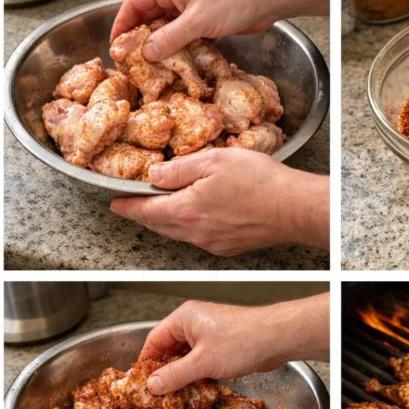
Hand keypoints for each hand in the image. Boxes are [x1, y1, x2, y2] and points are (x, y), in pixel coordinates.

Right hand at [110, 0, 328, 61]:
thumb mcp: (197, 20)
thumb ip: (170, 38)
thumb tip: (148, 53)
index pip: (134, 2)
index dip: (121, 23)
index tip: (115, 44)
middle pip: (148, 16)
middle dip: (139, 37)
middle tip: (131, 60)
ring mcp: (191, 6)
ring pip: (166, 26)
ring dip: (159, 44)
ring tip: (150, 65)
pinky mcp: (205, 18)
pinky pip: (183, 33)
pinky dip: (177, 46)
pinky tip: (174, 62)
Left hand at [110, 148, 329, 255]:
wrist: (293, 207)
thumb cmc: (259, 182)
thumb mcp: (213, 161)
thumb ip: (179, 169)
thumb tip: (153, 175)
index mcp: (185, 210)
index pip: (144, 212)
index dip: (126, 206)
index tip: (114, 202)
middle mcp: (194, 233)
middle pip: (158, 226)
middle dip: (143, 214)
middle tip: (133, 203)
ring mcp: (211, 243)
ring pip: (177, 233)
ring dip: (166, 220)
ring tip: (162, 206)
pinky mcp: (228, 247)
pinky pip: (198, 237)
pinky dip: (188, 225)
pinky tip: (197, 213)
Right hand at [138, 294, 329, 393]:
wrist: (276, 338)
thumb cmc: (241, 341)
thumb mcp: (202, 363)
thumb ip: (174, 375)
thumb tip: (152, 385)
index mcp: (184, 318)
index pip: (153, 340)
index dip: (145, 362)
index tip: (138, 384)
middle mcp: (194, 323)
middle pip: (169, 348)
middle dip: (163, 371)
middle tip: (155, 396)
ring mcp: (209, 333)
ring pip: (186, 356)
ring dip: (181, 375)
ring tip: (173, 398)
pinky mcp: (222, 344)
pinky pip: (201, 360)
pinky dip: (196, 374)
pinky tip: (195, 391)